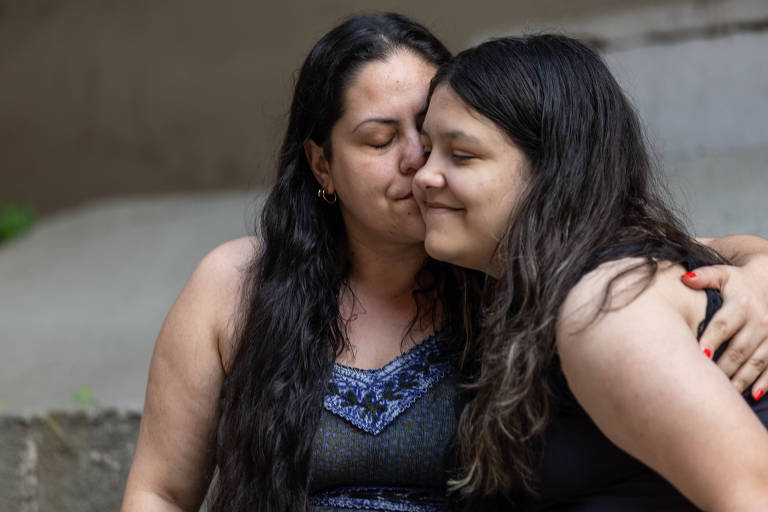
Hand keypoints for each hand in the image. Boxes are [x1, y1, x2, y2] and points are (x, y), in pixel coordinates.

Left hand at [681, 255, 767, 400]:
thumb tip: (684, 278)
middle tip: (706, 382)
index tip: (699, 355)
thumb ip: (705, 276)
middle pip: (739, 348)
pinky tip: (752, 396)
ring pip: (755, 361)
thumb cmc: (738, 281)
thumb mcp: (723, 274)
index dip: (711, 340)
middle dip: (723, 366)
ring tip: (724, 393)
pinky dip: (764, 383)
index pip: (722, 325)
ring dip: (741, 379)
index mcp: (741, 304)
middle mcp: (759, 321)